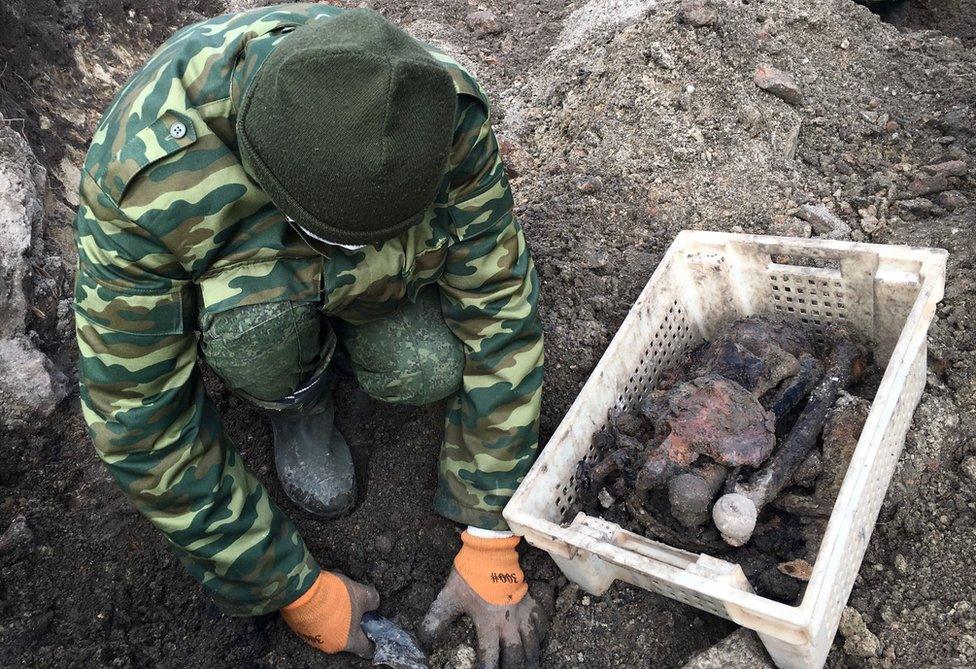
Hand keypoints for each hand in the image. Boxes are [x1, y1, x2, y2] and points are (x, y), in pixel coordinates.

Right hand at [281, 571, 379, 657]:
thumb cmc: (335, 597)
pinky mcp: (303, 630)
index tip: (373, 628)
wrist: (302, 591)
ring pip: (333, 628)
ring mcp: (316, 639)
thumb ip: (373, 601)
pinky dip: (323, 614)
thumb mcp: (362, 594)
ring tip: (336, 598)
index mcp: (349, 641)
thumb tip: (374, 603)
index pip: (367, 648)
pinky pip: (318, 624)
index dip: (373, 638)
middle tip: (354, 604)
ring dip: (337, 616)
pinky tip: (323, 599)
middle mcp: (332, 645)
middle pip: (349, 636)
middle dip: (353, 620)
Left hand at [420, 532, 546, 667]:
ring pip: (533, 642)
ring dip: (531, 657)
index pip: (489, 657)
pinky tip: (539, 639)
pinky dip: (541, 634)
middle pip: (516, 655)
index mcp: (488, 624)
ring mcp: (522, 612)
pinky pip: (541, 622)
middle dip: (515, 668)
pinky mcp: (530, 601)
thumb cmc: (469, 575)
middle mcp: (508, 622)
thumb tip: (422, 639)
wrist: (490, 549)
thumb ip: (436, 620)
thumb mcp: (449, 598)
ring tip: (531, 666)